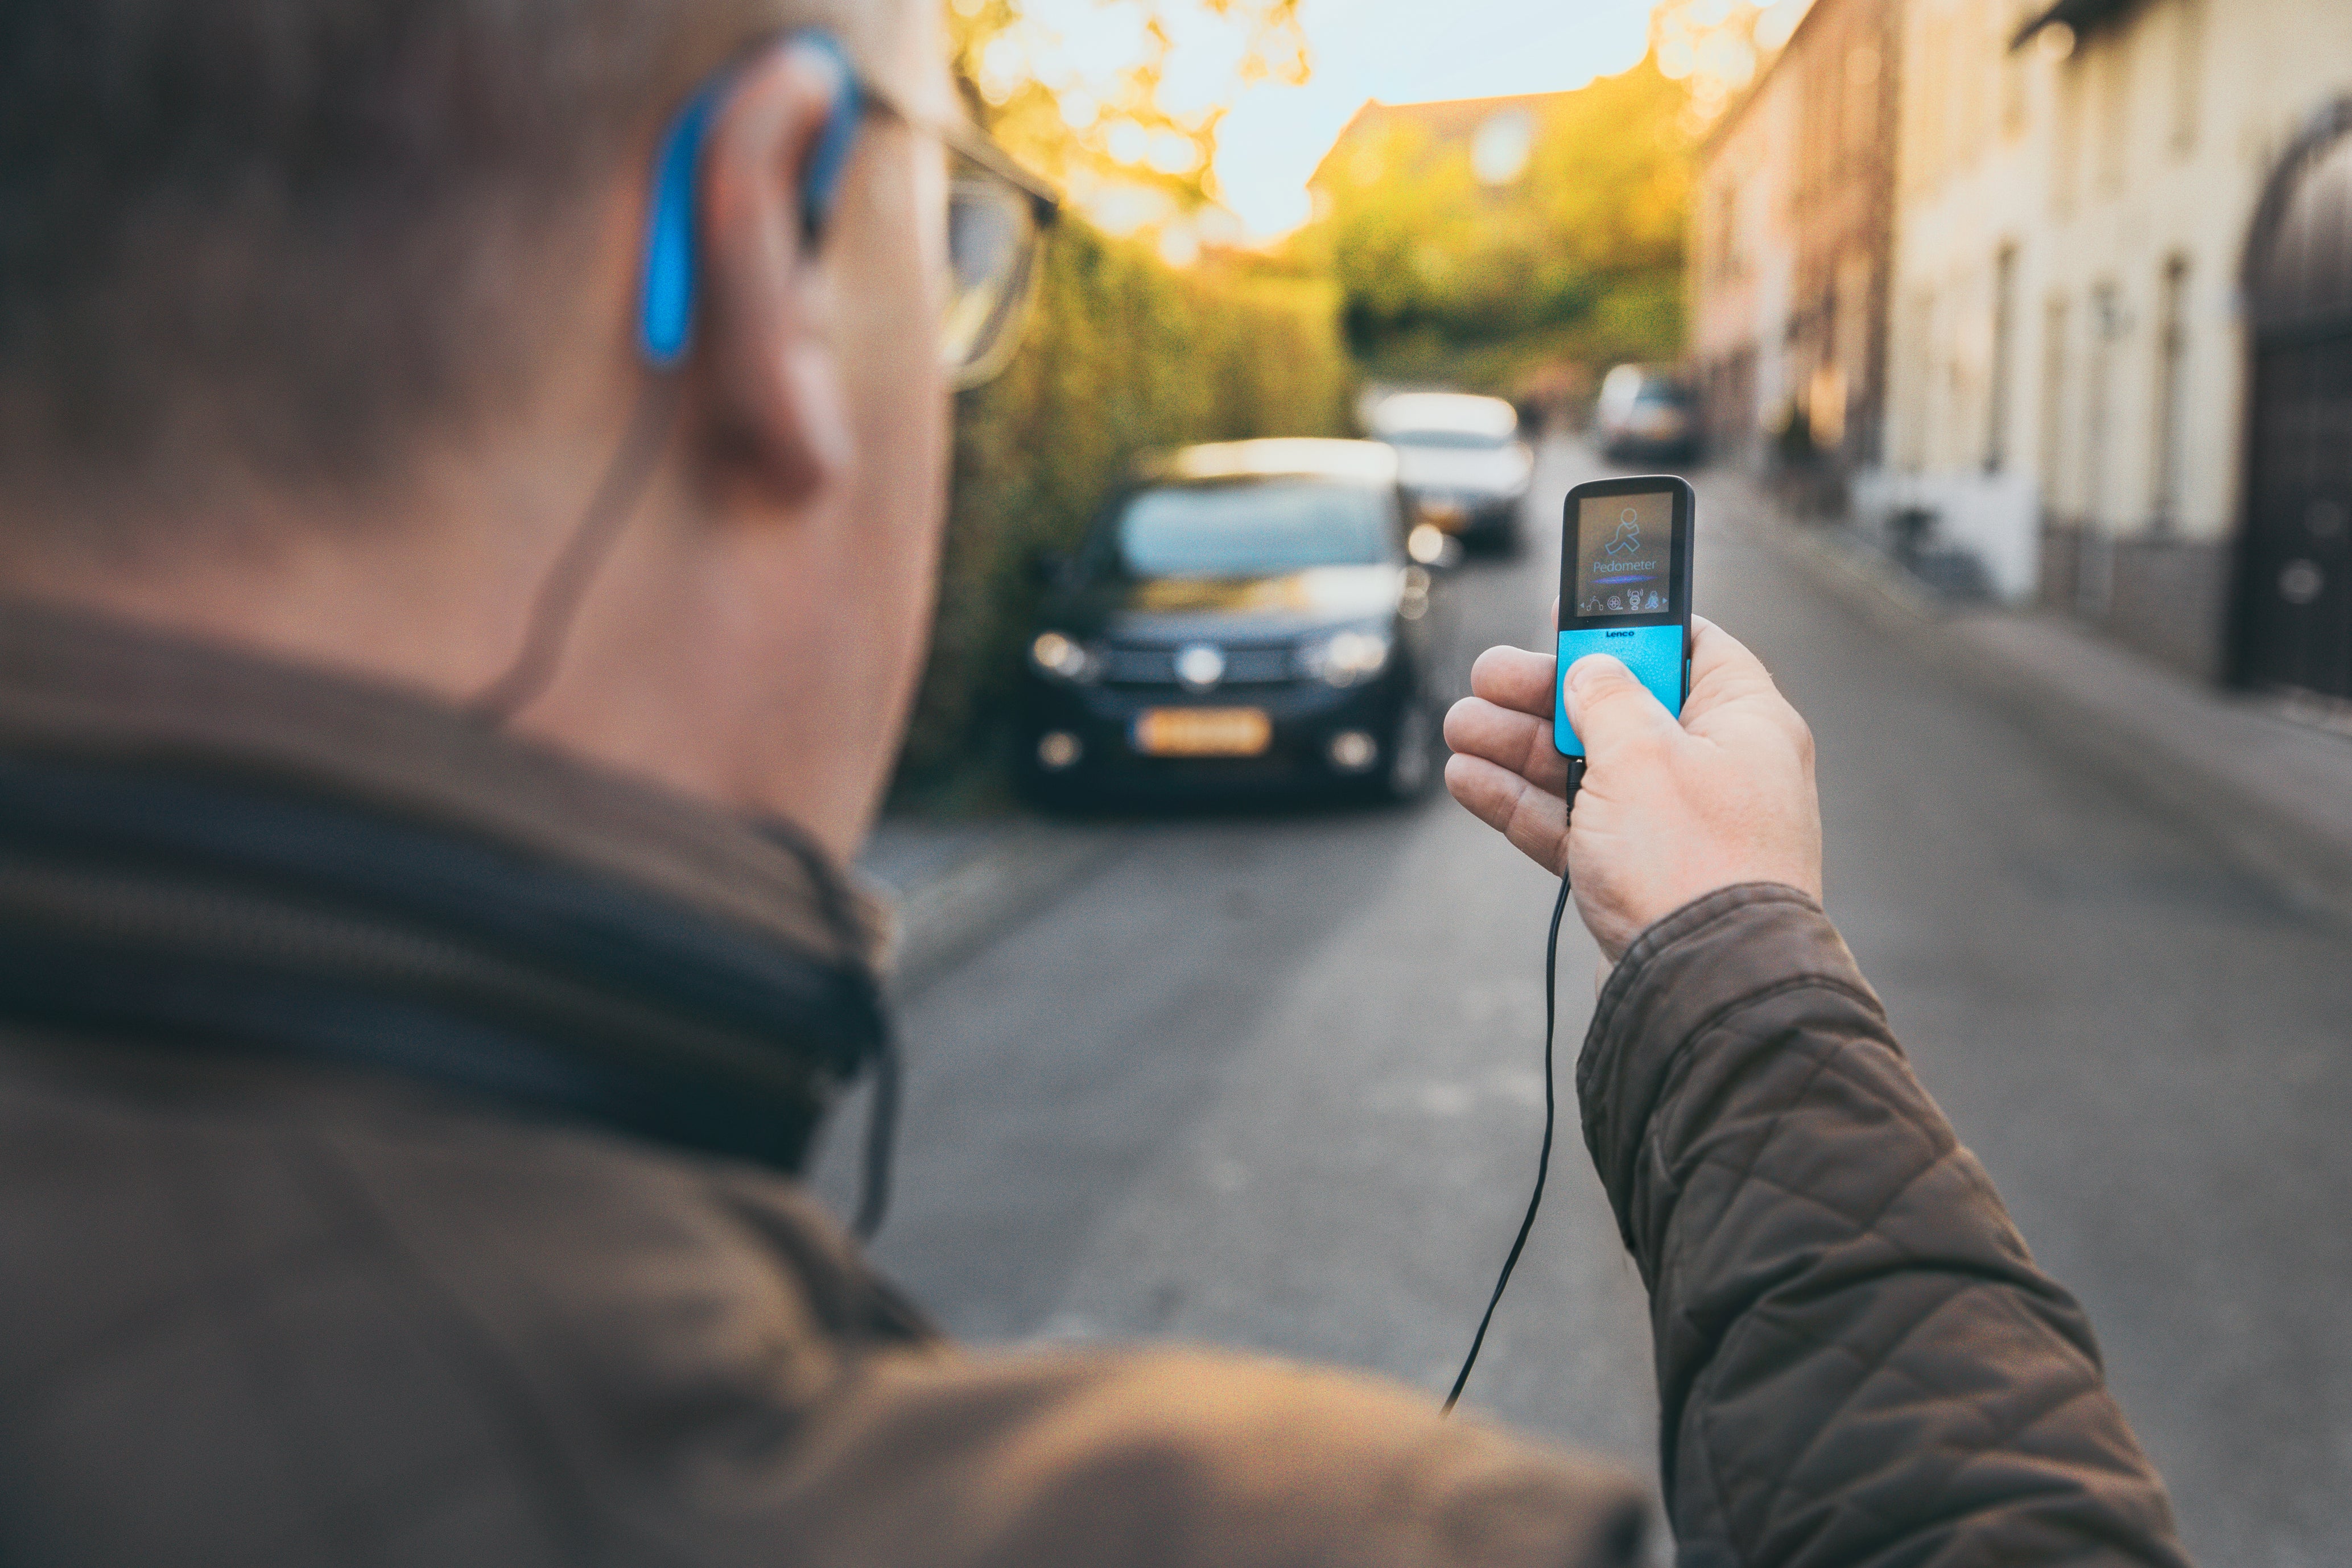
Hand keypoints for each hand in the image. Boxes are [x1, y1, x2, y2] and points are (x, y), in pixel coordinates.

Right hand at [1443, 614, 1821, 960]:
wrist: (1704, 986)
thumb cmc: (1694, 862)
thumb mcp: (1643, 753)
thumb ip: (1608, 696)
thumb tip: (1591, 670)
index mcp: (1743, 722)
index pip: (1691, 648)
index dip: (1627, 628)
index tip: (1569, 618)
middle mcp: (1713, 769)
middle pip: (1620, 709)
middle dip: (1545, 693)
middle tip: (1487, 676)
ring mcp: (1673, 826)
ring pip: (1585, 768)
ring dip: (1518, 746)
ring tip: (1459, 726)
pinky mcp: (1636, 876)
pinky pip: (1572, 826)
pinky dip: (1522, 802)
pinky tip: (1469, 780)